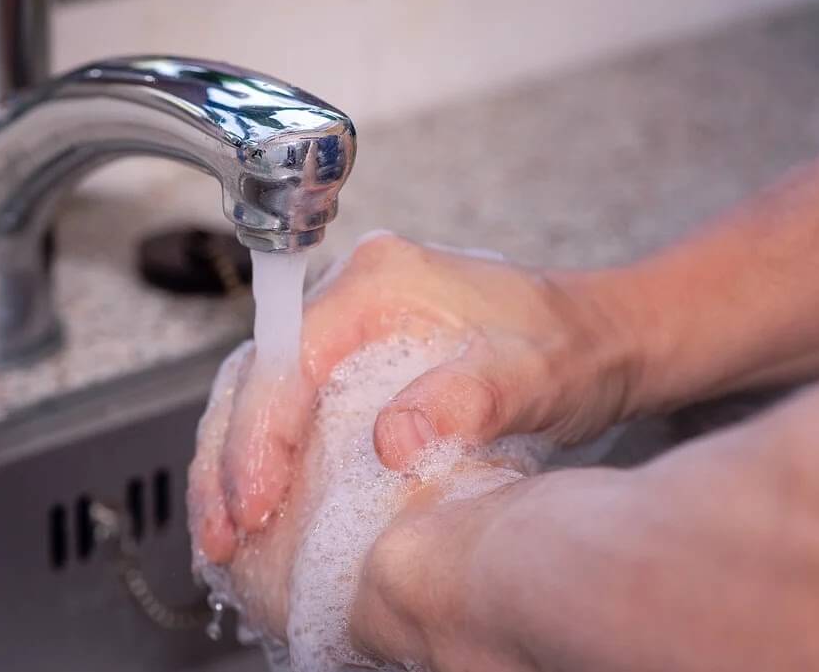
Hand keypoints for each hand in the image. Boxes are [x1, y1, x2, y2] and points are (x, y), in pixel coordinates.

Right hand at [196, 233, 643, 561]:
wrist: (597, 339)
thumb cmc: (569, 346)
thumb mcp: (534, 373)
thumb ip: (470, 398)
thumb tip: (393, 442)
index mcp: (379, 283)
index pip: (290, 357)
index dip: (261, 434)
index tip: (254, 503)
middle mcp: (349, 297)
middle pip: (258, 375)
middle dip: (230, 458)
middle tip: (222, 533)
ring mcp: (345, 330)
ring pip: (259, 393)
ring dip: (233, 464)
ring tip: (223, 534)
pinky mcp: (349, 363)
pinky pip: (286, 409)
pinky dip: (263, 461)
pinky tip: (257, 508)